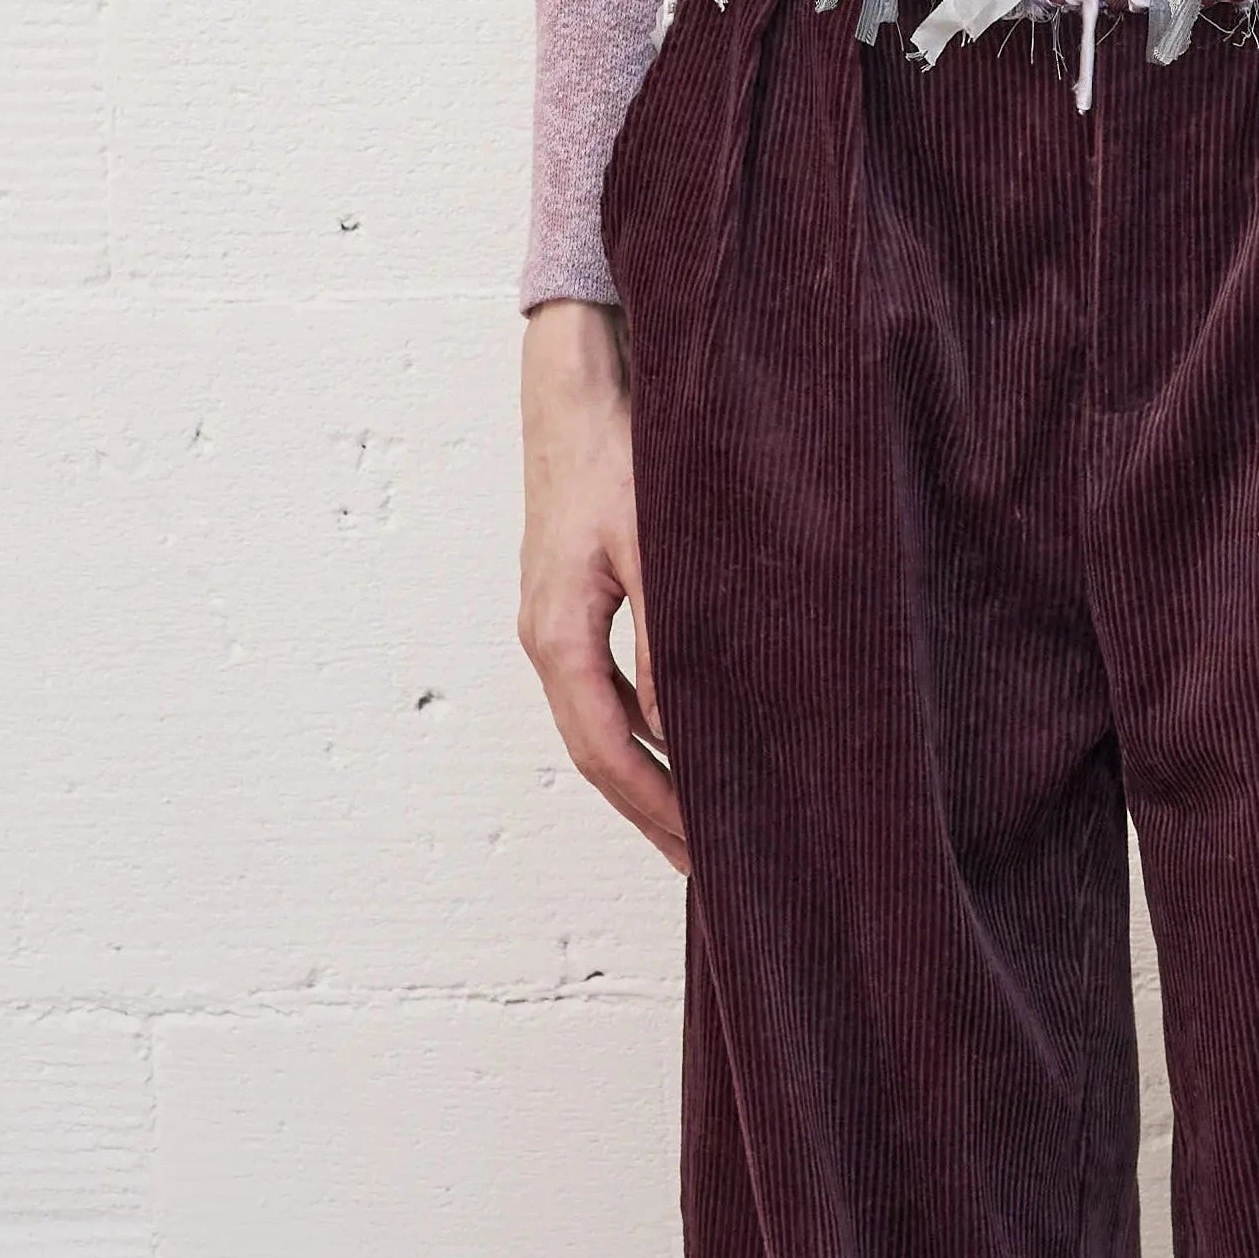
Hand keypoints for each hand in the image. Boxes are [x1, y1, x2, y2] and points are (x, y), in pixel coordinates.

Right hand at [521, 298, 683, 871]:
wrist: (576, 389)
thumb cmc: (618, 454)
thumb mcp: (656, 546)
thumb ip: (671, 639)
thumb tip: (686, 726)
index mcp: (559, 636)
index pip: (610, 753)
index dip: (660, 809)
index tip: (707, 854)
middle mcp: (547, 640)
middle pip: (599, 755)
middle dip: (653, 814)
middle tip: (711, 868)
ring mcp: (555, 625)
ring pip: (600, 727)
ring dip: (648, 778)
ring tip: (701, 826)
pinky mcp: (573, 606)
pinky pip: (604, 693)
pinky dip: (643, 733)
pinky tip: (683, 745)